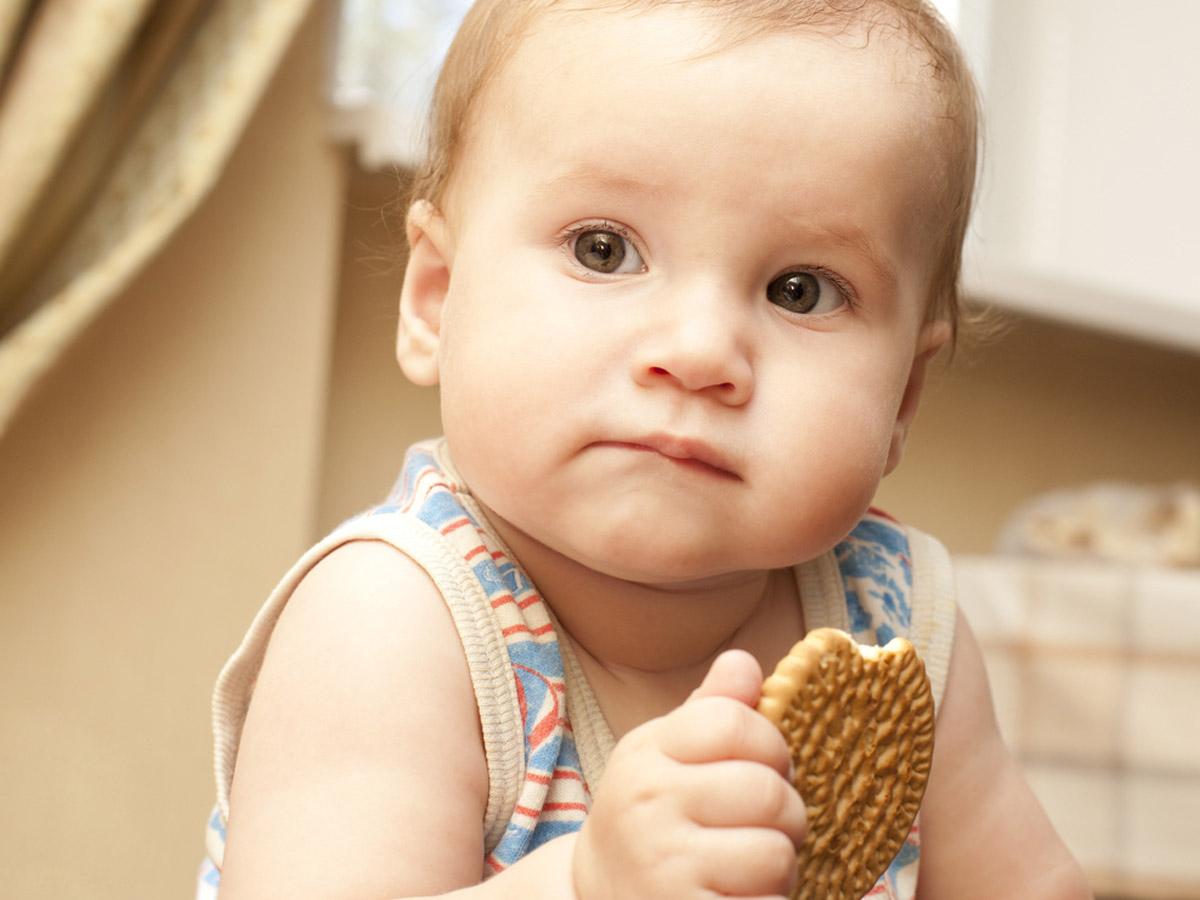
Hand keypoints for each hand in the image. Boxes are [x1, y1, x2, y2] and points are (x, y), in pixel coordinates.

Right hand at [572, 650, 806, 898]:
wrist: (597, 896)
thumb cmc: (650, 817)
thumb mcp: (665, 754)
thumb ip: (710, 709)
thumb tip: (745, 662)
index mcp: (647, 752)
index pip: (734, 721)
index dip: (771, 744)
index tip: (766, 766)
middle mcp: (647, 803)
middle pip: (767, 790)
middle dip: (787, 813)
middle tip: (765, 826)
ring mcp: (663, 865)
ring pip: (776, 852)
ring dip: (781, 865)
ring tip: (750, 867)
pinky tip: (739, 895)